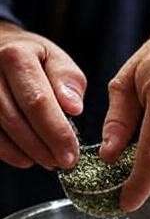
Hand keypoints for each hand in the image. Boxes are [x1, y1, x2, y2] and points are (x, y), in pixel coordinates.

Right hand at [0, 21, 83, 169]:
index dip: (56, 132)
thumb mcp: (56, 60)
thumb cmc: (34, 58)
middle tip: (63, 162)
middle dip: (42, 147)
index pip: (38, 101)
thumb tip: (73, 108)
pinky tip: (26, 158)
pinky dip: (8, 151)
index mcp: (16, 56)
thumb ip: (68, 81)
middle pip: (15, 118)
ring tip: (49, 161)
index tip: (72, 154)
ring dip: (26, 152)